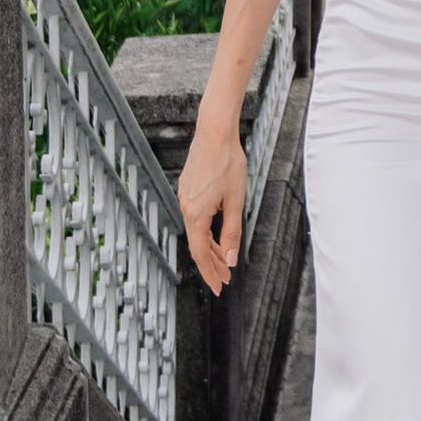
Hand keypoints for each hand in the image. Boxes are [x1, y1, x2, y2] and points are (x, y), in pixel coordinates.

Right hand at [177, 125, 246, 295]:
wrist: (214, 133)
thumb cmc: (227, 162)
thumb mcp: (235, 201)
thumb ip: (232, 231)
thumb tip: (232, 258)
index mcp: (196, 214)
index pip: (201, 254)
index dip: (210, 273)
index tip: (219, 287)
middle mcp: (186, 208)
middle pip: (198, 245)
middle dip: (213, 264)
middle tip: (226, 278)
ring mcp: (185, 198)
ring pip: (197, 232)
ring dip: (211, 247)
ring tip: (226, 259)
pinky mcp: (188, 189)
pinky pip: (196, 218)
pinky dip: (206, 231)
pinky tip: (217, 233)